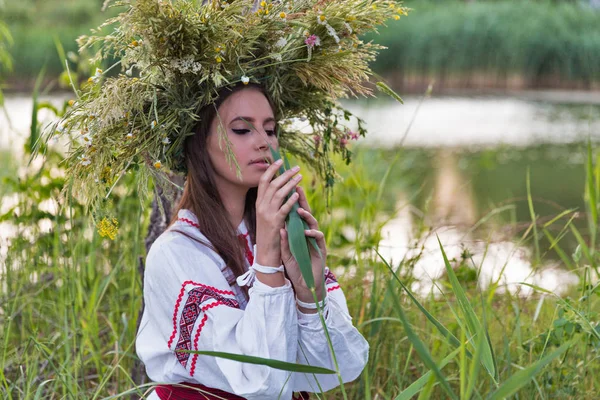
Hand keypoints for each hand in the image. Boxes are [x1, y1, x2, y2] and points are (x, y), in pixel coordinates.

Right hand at [255, 160, 301, 267]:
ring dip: (290, 183)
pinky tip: (297, 194)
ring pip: (278, 193)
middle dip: (285, 174)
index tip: (280, 160)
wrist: (266, 252)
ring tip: (300, 177)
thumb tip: (280, 187)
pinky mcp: (275, 223)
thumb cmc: (268, 232)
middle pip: (273, 184)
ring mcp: (267, 214)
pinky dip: (290, 200)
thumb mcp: (266, 214)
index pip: (263, 181)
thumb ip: (271, 201)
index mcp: (258, 202)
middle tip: (296, 167)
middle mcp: (261, 206)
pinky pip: (283, 208)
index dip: (271, 169)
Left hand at [280, 186, 326, 303]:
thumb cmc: (295, 268)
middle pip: (306, 215)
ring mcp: (316, 241)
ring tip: (300, 211)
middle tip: (298, 189)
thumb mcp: (286, 254)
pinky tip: (307, 231)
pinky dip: (313, 234)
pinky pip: (318, 238)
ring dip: (307, 217)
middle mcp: (309, 234)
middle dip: (302, 202)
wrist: (305, 284)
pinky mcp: (321, 249)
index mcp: (299, 233)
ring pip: (313, 224)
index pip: (296, 216)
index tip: (287, 191)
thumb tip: (281, 228)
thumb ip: (284, 242)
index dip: (293, 204)